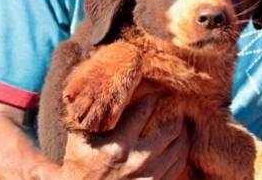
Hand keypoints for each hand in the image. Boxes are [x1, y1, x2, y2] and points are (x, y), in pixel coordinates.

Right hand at [60, 96, 190, 179]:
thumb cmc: (79, 167)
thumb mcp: (78, 141)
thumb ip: (90, 118)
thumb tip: (94, 90)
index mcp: (117, 144)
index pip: (144, 111)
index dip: (154, 96)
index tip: (158, 89)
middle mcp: (136, 160)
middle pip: (170, 129)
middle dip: (176, 113)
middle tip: (177, 104)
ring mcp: (148, 176)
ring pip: (179, 147)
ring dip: (183, 131)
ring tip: (181, 121)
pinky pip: (178, 165)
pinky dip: (182, 151)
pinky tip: (180, 142)